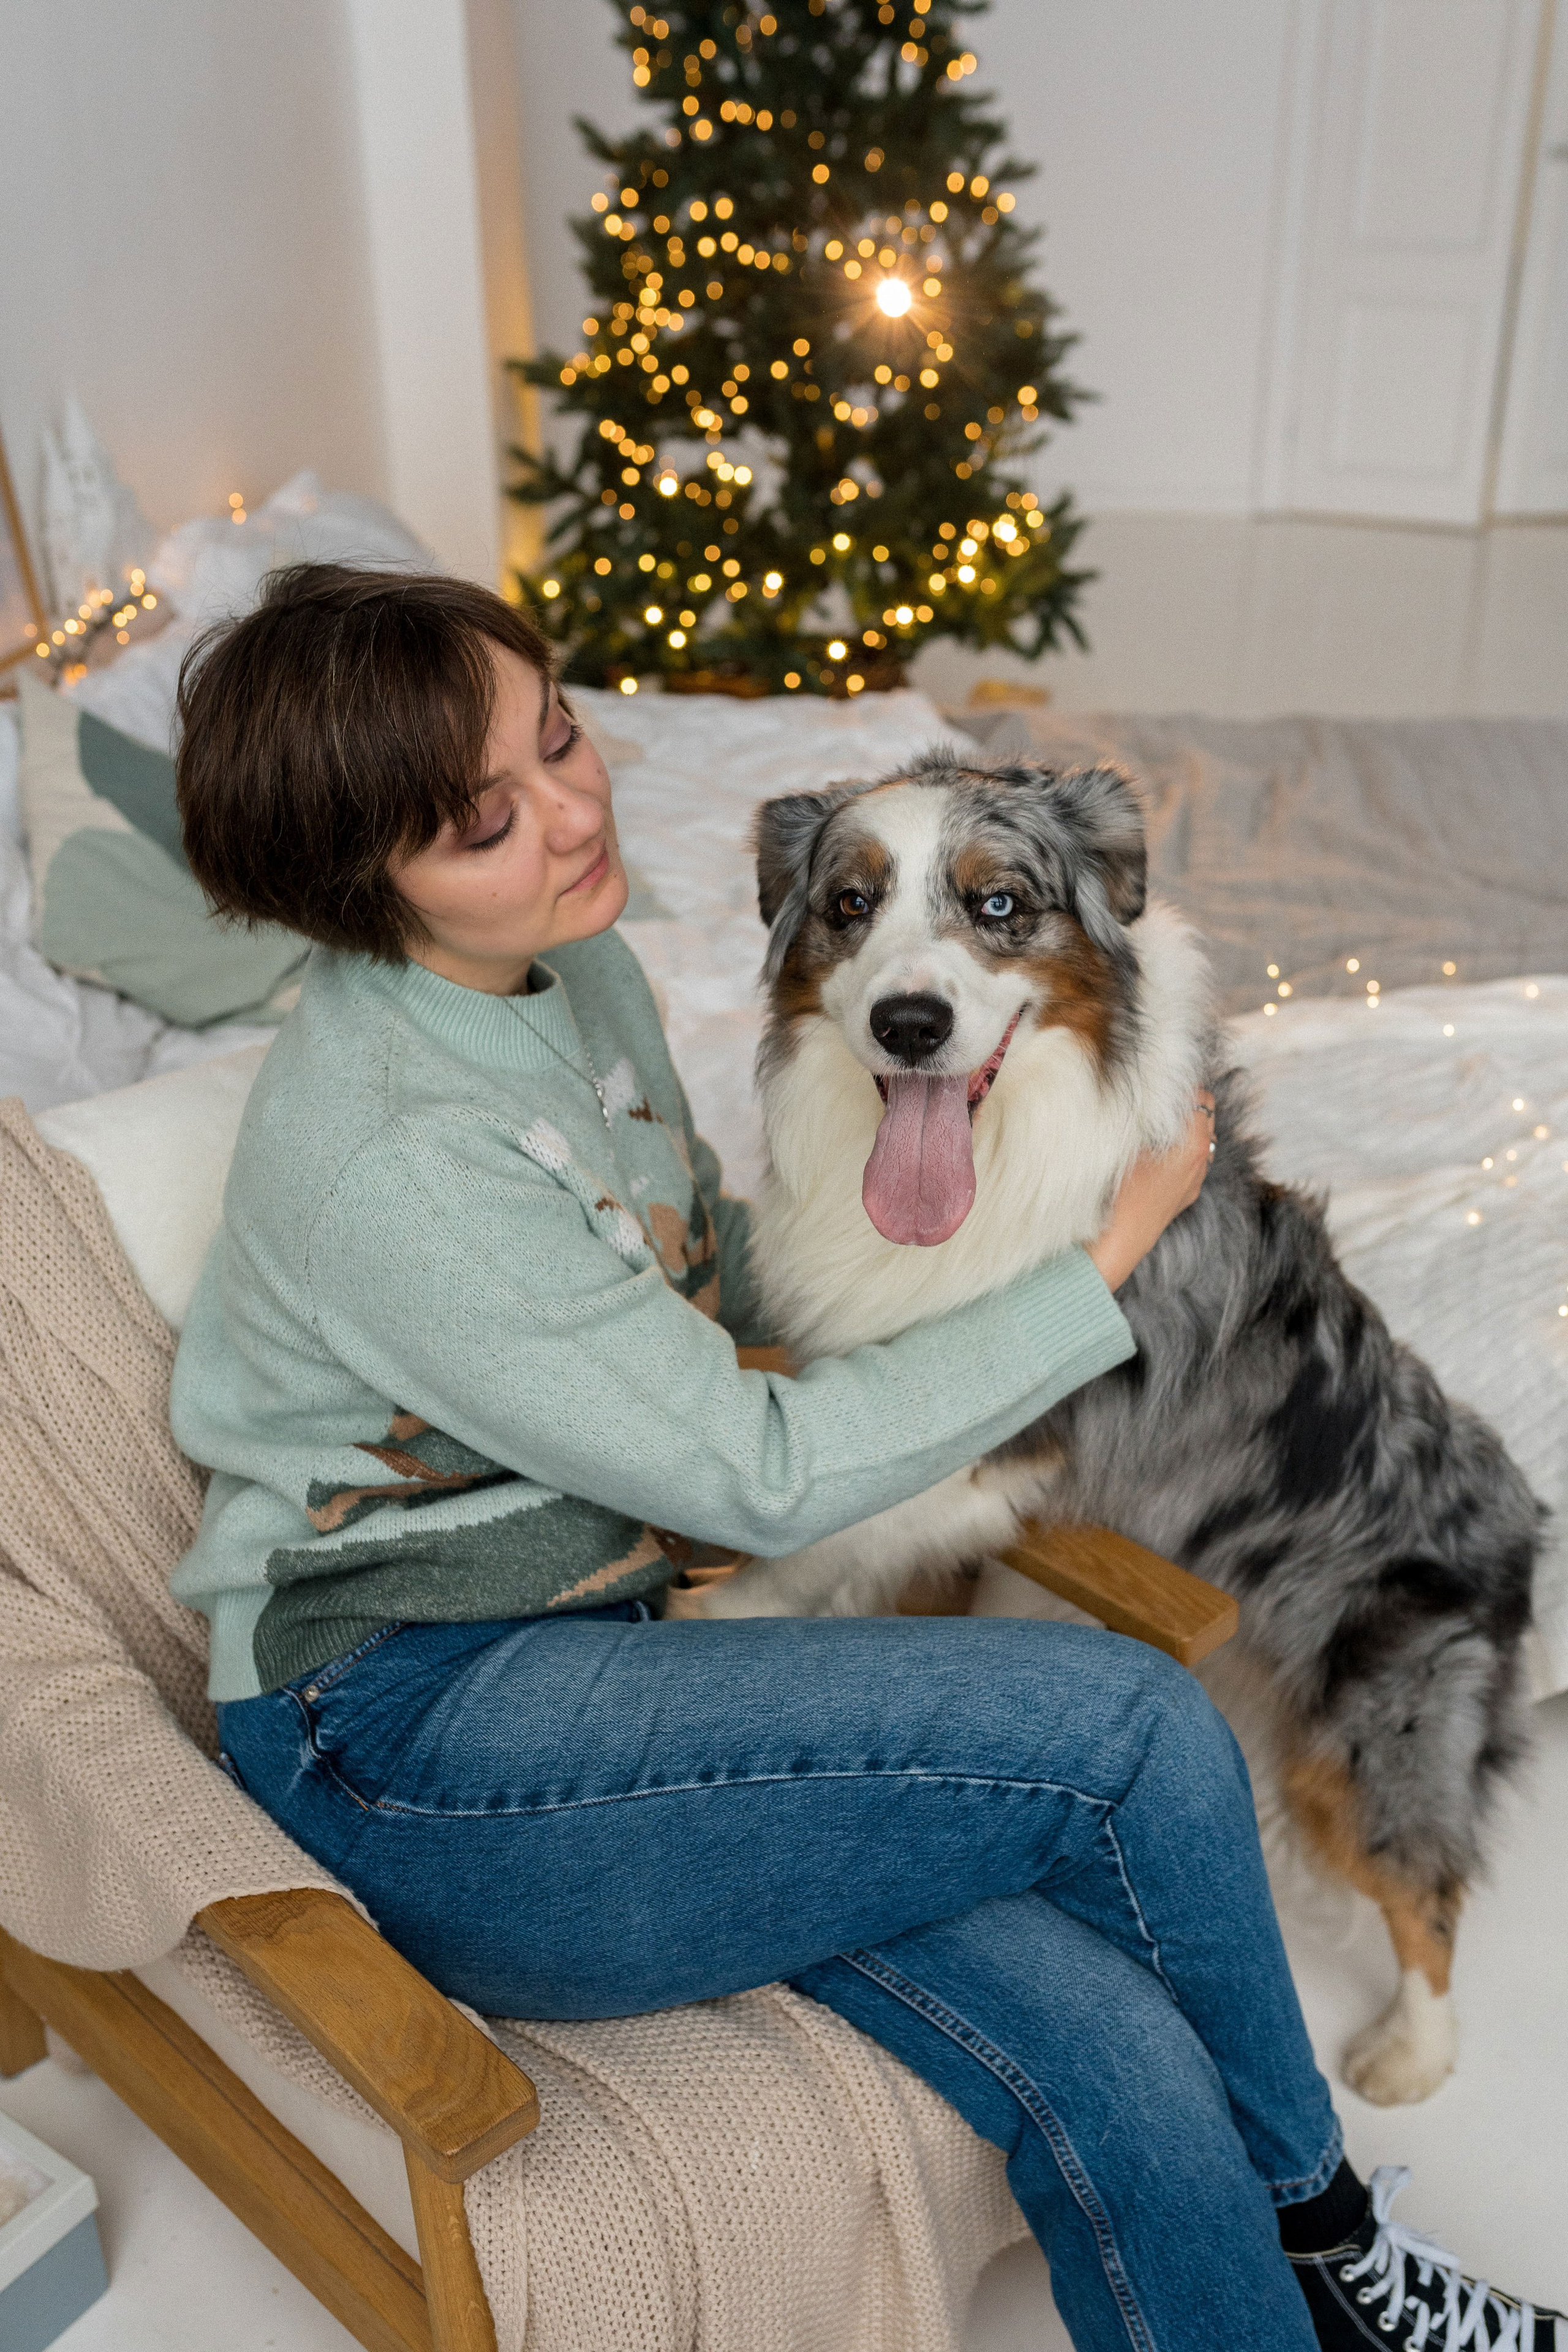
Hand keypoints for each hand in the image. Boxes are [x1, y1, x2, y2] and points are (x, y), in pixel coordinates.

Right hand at [1086, 1092, 1214, 1292]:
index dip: (1179, 1084)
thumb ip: (1142, 1111)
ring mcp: (1194, 1181)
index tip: (1157, 1080)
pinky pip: (1189, 1163)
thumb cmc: (1115, 1190)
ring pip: (1198, 1140)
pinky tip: (1150, 1154)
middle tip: (1153, 1097)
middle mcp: (1202, 1160)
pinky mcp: (1184, 1196)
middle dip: (1184, 1103)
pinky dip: (1177, 1151)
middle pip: (1205, 1115)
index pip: (1200, 1095)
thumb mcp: (1125, 1140)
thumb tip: (1144, 1087)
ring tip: (1151, 1124)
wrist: (1114, 1242)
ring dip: (1181, 1128)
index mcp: (1194, 1141)